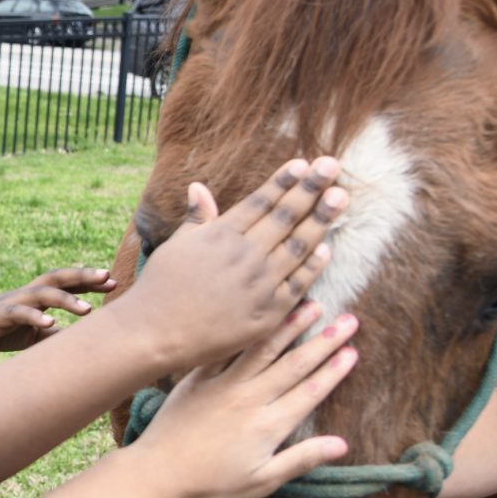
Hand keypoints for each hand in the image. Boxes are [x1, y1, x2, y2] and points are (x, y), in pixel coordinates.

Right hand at [0, 267, 118, 353]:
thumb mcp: (30, 334)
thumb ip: (53, 334)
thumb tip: (80, 344)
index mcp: (36, 296)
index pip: (67, 283)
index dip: (89, 281)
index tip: (114, 283)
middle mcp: (27, 293)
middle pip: (59, 278)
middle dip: (84, 277)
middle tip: (108, 279)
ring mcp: (12, 302)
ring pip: (42, 293)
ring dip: (66, 299)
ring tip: (88, 309)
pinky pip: (18, 313)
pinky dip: (34, 316)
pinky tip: (49, 323)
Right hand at [124, 156, 346, 369]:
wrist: (155, 334)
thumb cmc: (160, 288)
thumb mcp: (176, 246)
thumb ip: (197, 219)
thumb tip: (199, 187)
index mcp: (220, 236)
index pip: (260, 202)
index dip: (283, 181)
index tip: (303, 163)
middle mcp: (243, 256)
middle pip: (284, 217)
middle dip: (310, 189)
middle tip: (332, 166)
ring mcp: (258, 284)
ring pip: (297, 246)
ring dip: (321, 220)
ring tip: (341, 197)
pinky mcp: (267, 313)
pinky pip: (298, 284)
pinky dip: (313, 265)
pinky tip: (327, 247)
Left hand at [132, 301, 356, 497]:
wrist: (156, 475)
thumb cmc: (210, 486)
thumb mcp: (261, 481)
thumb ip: (301, 459)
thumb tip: (342, 445)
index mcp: (269, 425)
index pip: (310, 391)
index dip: (334, 370)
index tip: (353, 350)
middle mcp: (249, 398)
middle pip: (294, 364)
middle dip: (324, 341)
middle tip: (349, 319)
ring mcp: (222, 384)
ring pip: (263, 349)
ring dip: (289, 326)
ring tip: (311, 306)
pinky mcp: (197, 379)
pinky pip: (224, 350)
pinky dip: (242, 332)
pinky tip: (254, 314)